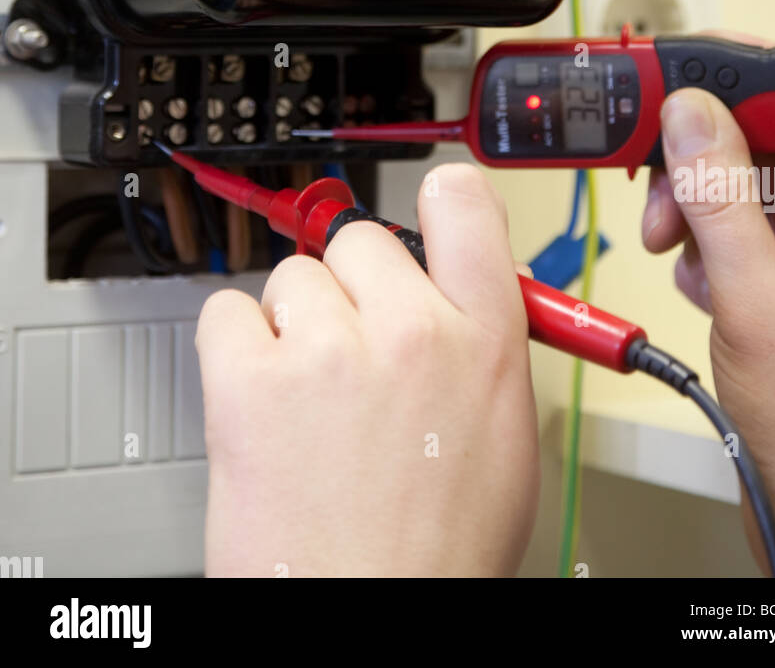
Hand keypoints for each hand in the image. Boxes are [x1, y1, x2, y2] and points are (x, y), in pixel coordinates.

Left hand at [196, 163, 539, 577]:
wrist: (373, 620)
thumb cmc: (437, 555)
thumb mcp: (504, 436)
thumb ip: (480, 348)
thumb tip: (454, 299)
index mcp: (485, 340)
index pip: (463, 205)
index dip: (437, 199)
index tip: (425, 208)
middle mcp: (411, 329)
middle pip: (360, 241)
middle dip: (352, 290)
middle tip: (352, 356)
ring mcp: (328, 350)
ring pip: (293, 278)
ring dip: (294, 325)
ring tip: (308, 399)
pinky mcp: (251, 381)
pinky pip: (226, 312)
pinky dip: (234, 348)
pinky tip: (261, 398)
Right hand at [642, 79, 774, 576]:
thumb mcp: (756, 301)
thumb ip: (720, 198)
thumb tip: (690, 114)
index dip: (746, 74)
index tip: (683, 76)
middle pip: (764, 127)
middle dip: (703, 154)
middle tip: (661, 183)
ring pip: (741, 173)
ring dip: (693, 203)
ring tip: (677, 248)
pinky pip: (734, 218)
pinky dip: (701, 241)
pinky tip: (701, 280)